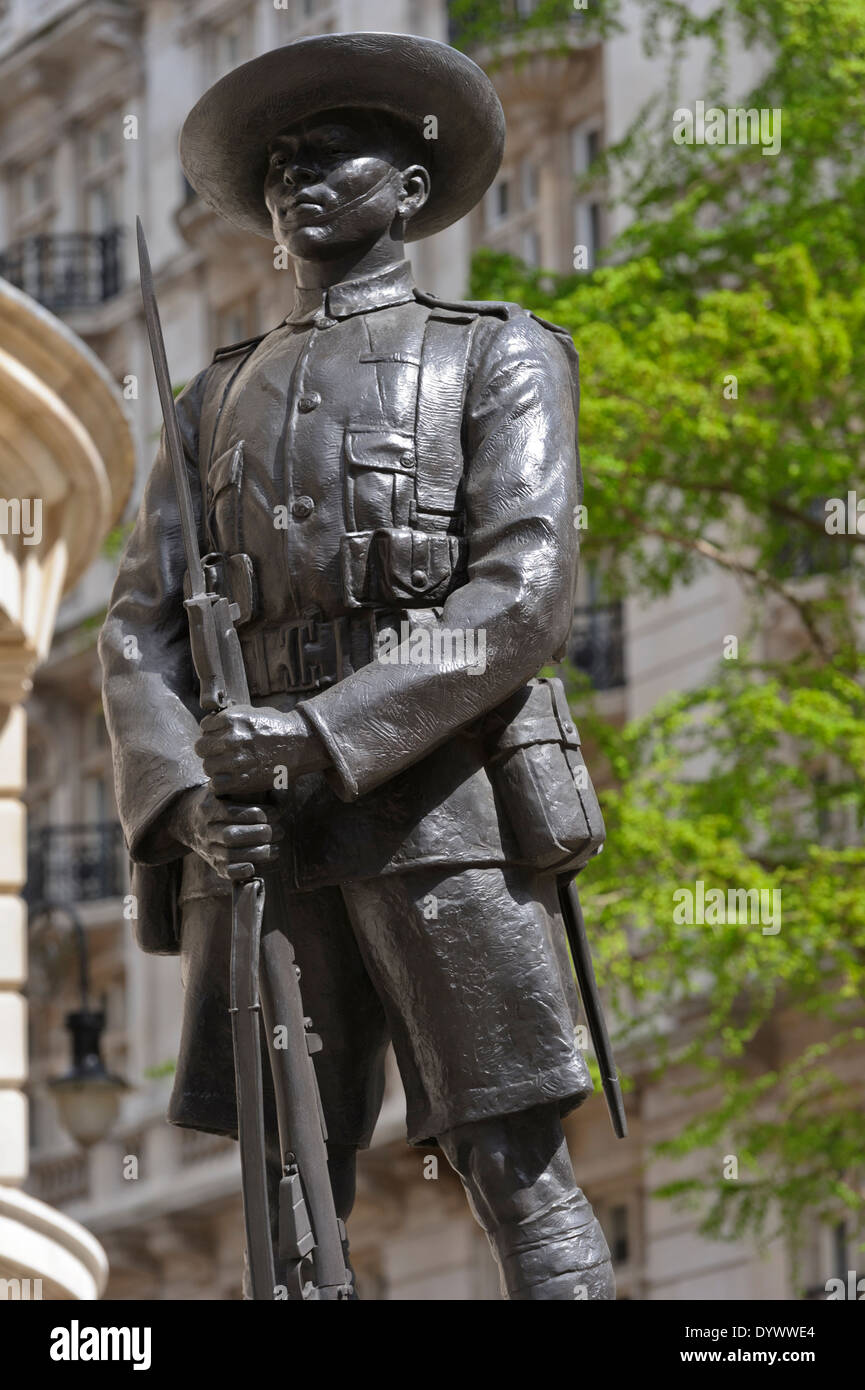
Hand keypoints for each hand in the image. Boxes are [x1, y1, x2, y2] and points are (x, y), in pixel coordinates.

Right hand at [167, 783, 282, 880]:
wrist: (186, 818)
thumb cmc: (218, 800)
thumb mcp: (226, 789)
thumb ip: (249, 788)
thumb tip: (280, 790)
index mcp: (208, 807)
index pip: (231, 811)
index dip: (256, 813)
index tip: (275, 813)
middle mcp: (204, 829)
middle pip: (230, 835)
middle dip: (259, 834)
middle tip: (278, 831)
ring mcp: (207, 848)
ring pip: (229, 855)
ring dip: (256, 853)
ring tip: (275, 849)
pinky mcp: (212, 863)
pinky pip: (223, 871)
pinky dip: (239, 871)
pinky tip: (254, 868)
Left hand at [194, 704, 328, 798]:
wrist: (300, 743)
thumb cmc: (277, 726)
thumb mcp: (251, 712)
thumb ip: (228, 718)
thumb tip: (208, 725)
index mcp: (232, 719)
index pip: (205, 727)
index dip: (212, 732)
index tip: (222, 737)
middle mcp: (231, 738)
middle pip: (201, 747)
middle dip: (210, 750)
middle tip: (222, 754)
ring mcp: (236, 760)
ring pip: (207, 767)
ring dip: (215, 768)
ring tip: (229, 767)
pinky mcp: (242, 780)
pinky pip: (216, 784)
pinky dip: (221, 784)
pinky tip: (231, 779)